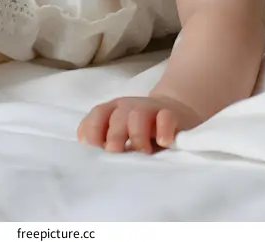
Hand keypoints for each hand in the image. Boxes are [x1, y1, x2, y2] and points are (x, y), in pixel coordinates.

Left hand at [78, 94, 201, 153]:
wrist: (174, 110)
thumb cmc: (140, 129)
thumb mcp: (121, 134)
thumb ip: (107, 140)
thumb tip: (90, 156)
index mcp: (113, 111)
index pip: (97, 114)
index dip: (92, 128)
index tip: (92, 147)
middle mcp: (129, 108)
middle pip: (117, 116)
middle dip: (114, 134)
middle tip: (114, 151)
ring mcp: (150, 109)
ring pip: (138, 115)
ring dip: (137, 134)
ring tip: (142, 151)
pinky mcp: (171, 114)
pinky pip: (166, 118)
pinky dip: (164, 130)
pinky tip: (163, 143)